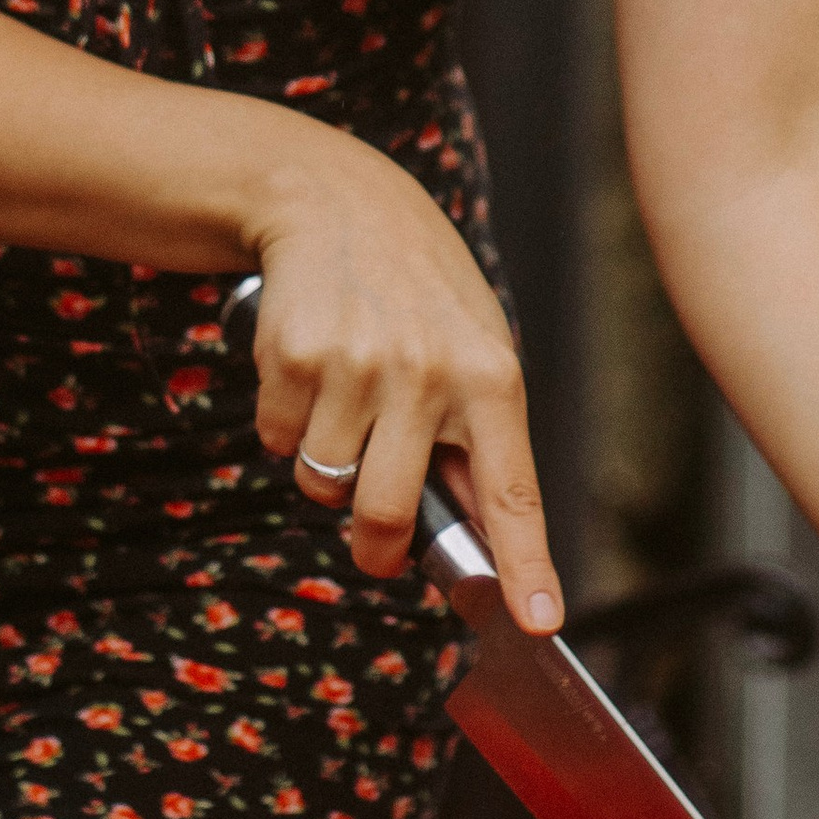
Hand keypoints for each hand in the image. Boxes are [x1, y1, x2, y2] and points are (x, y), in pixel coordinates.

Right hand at [246, 140, 562, 633]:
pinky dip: (286, 421)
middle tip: (374, 540)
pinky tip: (308, 367)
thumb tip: (479, 539)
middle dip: (375, 543)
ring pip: (324, 481)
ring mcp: (357, 362)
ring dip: (325, 464)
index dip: (526, 565)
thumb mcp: (472, 343)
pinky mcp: (293, 353)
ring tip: (344, 397)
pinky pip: (279, 439)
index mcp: (491, 376)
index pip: (513, 491)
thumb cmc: (415, 286)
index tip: (540, 620)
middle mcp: (428, 372)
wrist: (332, 197)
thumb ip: (478, 436)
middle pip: (388, 512)